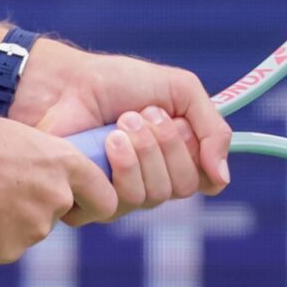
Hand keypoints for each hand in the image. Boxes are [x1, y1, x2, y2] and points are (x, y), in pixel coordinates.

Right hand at [0, 109, 118, 264]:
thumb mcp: (6, 137)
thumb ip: (30, 162)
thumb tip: (28, 175)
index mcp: (62, 163)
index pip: (104, 197)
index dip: (88, 203)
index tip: (73, 205)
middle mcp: (56, 197)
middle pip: (53, 214)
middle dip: (29, 209)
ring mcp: (34, 229)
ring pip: (23, 232)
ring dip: (2, 223)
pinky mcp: (6, 252)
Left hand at [16, 40, 231, 204]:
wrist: (64, 82)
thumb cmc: (116, 82)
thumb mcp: (179, 90)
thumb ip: (213, 129)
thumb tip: (222, 178)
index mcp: (174, 159)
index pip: (205, 180)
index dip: (196, 153)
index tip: (178, 122)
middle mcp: (151, 182)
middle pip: (182, 188)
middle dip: (165, 145)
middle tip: (139, 115)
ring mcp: (120, 195)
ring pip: (153, 197)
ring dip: (142, 153)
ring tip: (120, 124)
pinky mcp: (88, 202)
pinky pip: (119, 205)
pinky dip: (119, 168)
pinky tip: (104, 143)